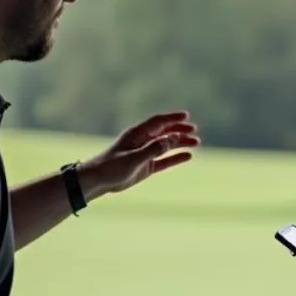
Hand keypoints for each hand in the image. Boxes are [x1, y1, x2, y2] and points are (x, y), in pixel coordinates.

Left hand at [80, 111, 199, 196]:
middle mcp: (142, 141)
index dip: (172, 118)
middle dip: (180, 130)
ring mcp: (145, 154)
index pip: (158, 122)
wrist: (98, 180)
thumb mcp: (134, 158)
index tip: (186, 116)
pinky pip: (165, 160)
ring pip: (167, 145)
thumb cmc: (112, 166)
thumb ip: (153, 149)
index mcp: (137, 134)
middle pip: (165, 132)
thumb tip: (172, 139)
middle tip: (194, 130)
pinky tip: (188, 156)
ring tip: (196, 143)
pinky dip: (176, 157)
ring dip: (181, 143)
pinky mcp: (146, 166)